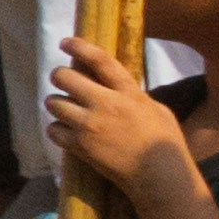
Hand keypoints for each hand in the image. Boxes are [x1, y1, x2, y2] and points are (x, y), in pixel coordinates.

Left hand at [47, 41, 185, 205]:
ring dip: (57, 105)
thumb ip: (133, 95)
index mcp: (129, 93)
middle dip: (60, 77)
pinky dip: (57, 130)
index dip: (80, 47)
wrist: (160, 177)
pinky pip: (53, 130)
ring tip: (66, 110)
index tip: (66, 42)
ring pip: (53, 103)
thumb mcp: (157, 109)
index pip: (101, 61)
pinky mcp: (79, 146)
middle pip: (64, 77)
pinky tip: (67, 132)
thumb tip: (115, 86)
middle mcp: (106, 105)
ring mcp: (89, 125)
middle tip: (64, 82)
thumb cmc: (166, 143)